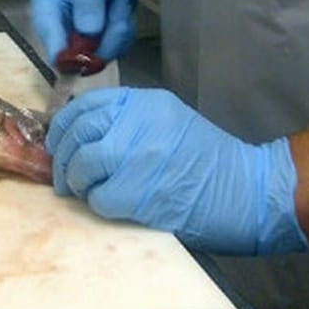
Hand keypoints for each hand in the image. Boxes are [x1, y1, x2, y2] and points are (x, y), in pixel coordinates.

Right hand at [31, 0, 145, 64]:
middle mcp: (60, 30)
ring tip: (118, 1)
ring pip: (105, 53)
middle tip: (118, 4)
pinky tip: (121, 10)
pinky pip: (119, 49)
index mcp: (46, 9)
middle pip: (80, 55)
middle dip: (106, 35)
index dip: (66, 56)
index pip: (50, 41)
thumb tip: (88, 32)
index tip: (86, 58)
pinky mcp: (100, 45)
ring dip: (119, 27)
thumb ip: (88, 1)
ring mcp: (80, 41)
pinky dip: (126, 29)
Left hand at [47, 87, 308, 255]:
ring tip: (87, 192)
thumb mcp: (169, 121)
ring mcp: (137, 155)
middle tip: (64, 176)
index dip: (65, 126)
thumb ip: (129, 121)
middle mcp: (138, 122)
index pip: (86, 105)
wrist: (249, 190)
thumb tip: (82, 136)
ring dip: (78, 183)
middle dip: (64, 157)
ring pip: (83, 165)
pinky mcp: (138, 192)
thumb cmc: (209, 160)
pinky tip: (113, 206)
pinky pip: (99, 198)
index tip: (58, 143)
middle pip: (78, 132)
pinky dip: (99, 205)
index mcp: (144, 103)